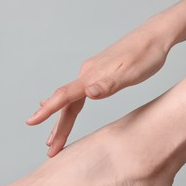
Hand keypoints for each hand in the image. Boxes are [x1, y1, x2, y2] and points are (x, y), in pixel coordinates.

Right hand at [27, 22, 171, 156]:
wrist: (154, 36)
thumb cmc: (146, 55)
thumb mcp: (131, 73)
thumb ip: (108, 84)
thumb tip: (89, 93)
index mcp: (91, 76)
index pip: (64, 96)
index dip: (47, 110)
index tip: (31, 122)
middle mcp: (87, 74)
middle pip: (66, 104)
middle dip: (57, 127)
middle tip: (50, 149)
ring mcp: (91, 73)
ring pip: (71, 100)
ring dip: (63, 120)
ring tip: (54, 138)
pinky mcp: (98, 74)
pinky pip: (78, 94)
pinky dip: (69, 107)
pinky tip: (66, 107)